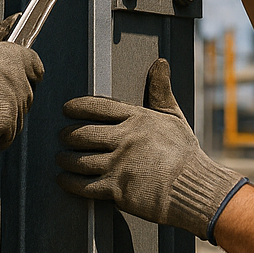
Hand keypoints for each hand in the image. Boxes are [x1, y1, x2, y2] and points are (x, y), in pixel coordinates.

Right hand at [0, 14, 43, 165]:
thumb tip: (14, 20)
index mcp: (10, 55)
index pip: (35, 65)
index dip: (27, 75)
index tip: (14, 82)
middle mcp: (16, 76)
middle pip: (26, 94)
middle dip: (10, 101)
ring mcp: (15, 100)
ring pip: (18, 116)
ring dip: (2, 120)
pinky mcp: (9, 122)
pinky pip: (9, 134)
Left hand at [57, 58, 244, 240]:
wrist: (192, 187)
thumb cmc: (185, 153)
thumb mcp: (174, 117)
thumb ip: (161, 90)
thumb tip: (160, 63)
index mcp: (137, 118)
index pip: (99, 107)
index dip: (79, 106)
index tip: (67, 108)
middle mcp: (124, 139)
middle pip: (84, 133)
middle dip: (68, 134)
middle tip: (62, 135)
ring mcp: (118, 164)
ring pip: (80, 159)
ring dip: (66, 158)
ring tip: (61, 158)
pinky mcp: (117, 189)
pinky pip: (84, 185)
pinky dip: (70, 182)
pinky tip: (64, 180)